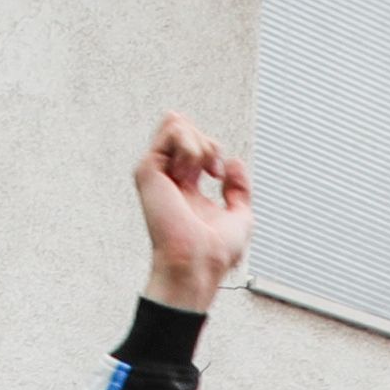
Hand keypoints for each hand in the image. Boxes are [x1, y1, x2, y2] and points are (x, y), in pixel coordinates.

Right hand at [133, 110, 250, 314]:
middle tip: (213, 171)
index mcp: (186, 189)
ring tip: (201, 169)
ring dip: (200, 143)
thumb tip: (234, 162)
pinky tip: (191, 170)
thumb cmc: (215, 252)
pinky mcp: (148, 171)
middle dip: (208, 143)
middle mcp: (168, 180)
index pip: (194, 146)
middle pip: (184, 130)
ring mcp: (156, 175)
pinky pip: (172, 131)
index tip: (219, 175)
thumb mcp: (241, 215)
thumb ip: (239, 188)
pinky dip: (191, 145)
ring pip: (176, 125)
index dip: (213, 150)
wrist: (198, 263)